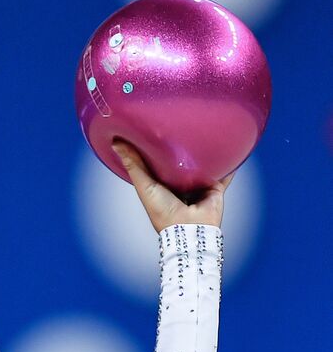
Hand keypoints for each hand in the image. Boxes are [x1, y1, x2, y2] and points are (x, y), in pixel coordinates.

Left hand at [112, 139, 234, 231]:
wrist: (188, 229)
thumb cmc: (162, 212)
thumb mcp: (144, 185)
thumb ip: (133, 164)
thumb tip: (116, 142)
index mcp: (163, 185)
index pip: (160, 162)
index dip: (157, 148)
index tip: (155, 128)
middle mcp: (181, 185)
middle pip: (184, 163)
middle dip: (184, 148)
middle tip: (185, 122)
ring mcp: (199, 187)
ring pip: (204, 165)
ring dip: (207, 152)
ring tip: (208, 129)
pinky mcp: (215, 188)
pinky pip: (225, 173)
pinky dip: (230, 163)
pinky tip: (234, 147)